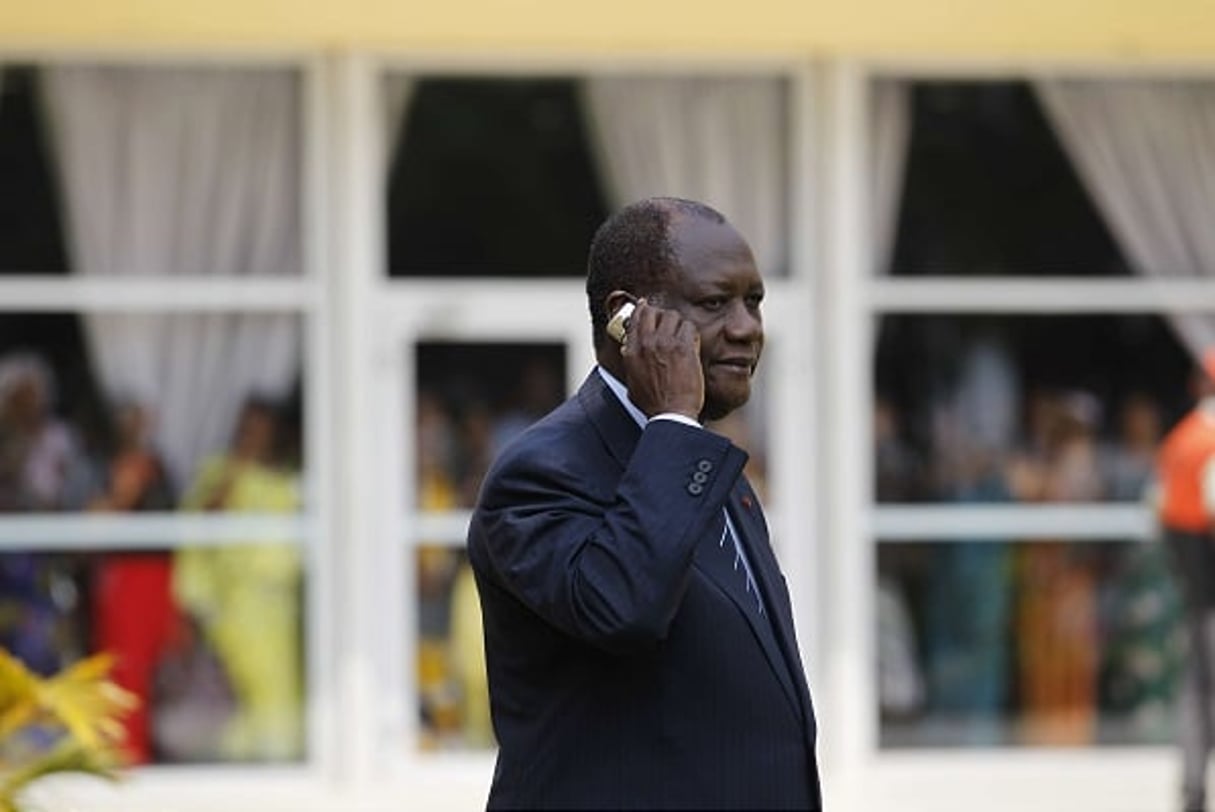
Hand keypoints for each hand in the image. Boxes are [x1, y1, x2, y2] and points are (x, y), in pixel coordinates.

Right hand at [620, 299, 703, 419]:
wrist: (671, 414)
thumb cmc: (653, 404)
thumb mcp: (632, 381)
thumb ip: (631, 362)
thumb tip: (629, 351)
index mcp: (632, 351)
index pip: (635, 318)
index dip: (643, 309)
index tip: (646, 306)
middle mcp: (646, 343)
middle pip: (652, 311)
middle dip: (660, 314)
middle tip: (668, 322)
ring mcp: (665, 344)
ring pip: (672, 316)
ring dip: (677, 323)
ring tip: (681, 335)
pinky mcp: (684, 348)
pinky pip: (689, 326)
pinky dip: (691, 333)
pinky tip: (692, 343)